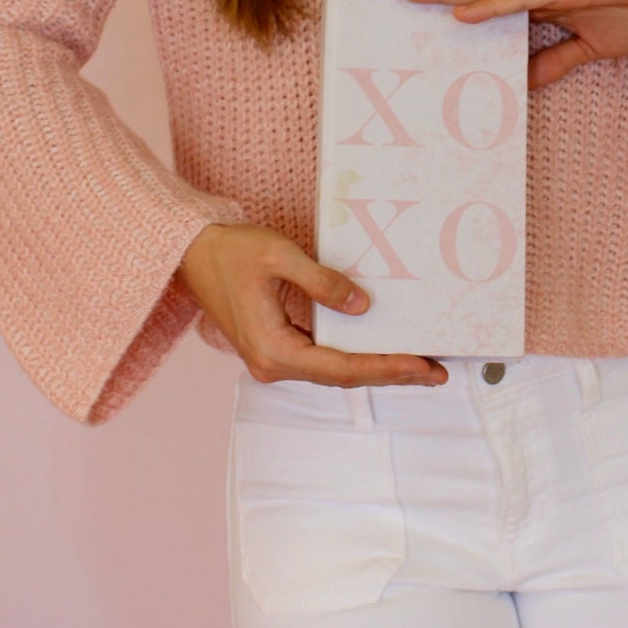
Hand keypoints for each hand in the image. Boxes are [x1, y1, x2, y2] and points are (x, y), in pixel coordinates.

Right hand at [175, 223, 447, 386]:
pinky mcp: (275, 350)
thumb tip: (363, 306)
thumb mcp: (280, 257)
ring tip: (418, 364)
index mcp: (273, 349)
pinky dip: (355, 358)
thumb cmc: (231, 251)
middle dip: (392, 374)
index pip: (343, 368)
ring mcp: (272, 360)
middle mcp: (272, 365)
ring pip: (335, 372)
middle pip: (344, 377)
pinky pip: (322, 360)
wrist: (192, 254)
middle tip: (436, 371)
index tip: (422, 367)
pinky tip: (380, 351)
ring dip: (376, 368)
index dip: (387, 368)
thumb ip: (323, 283)